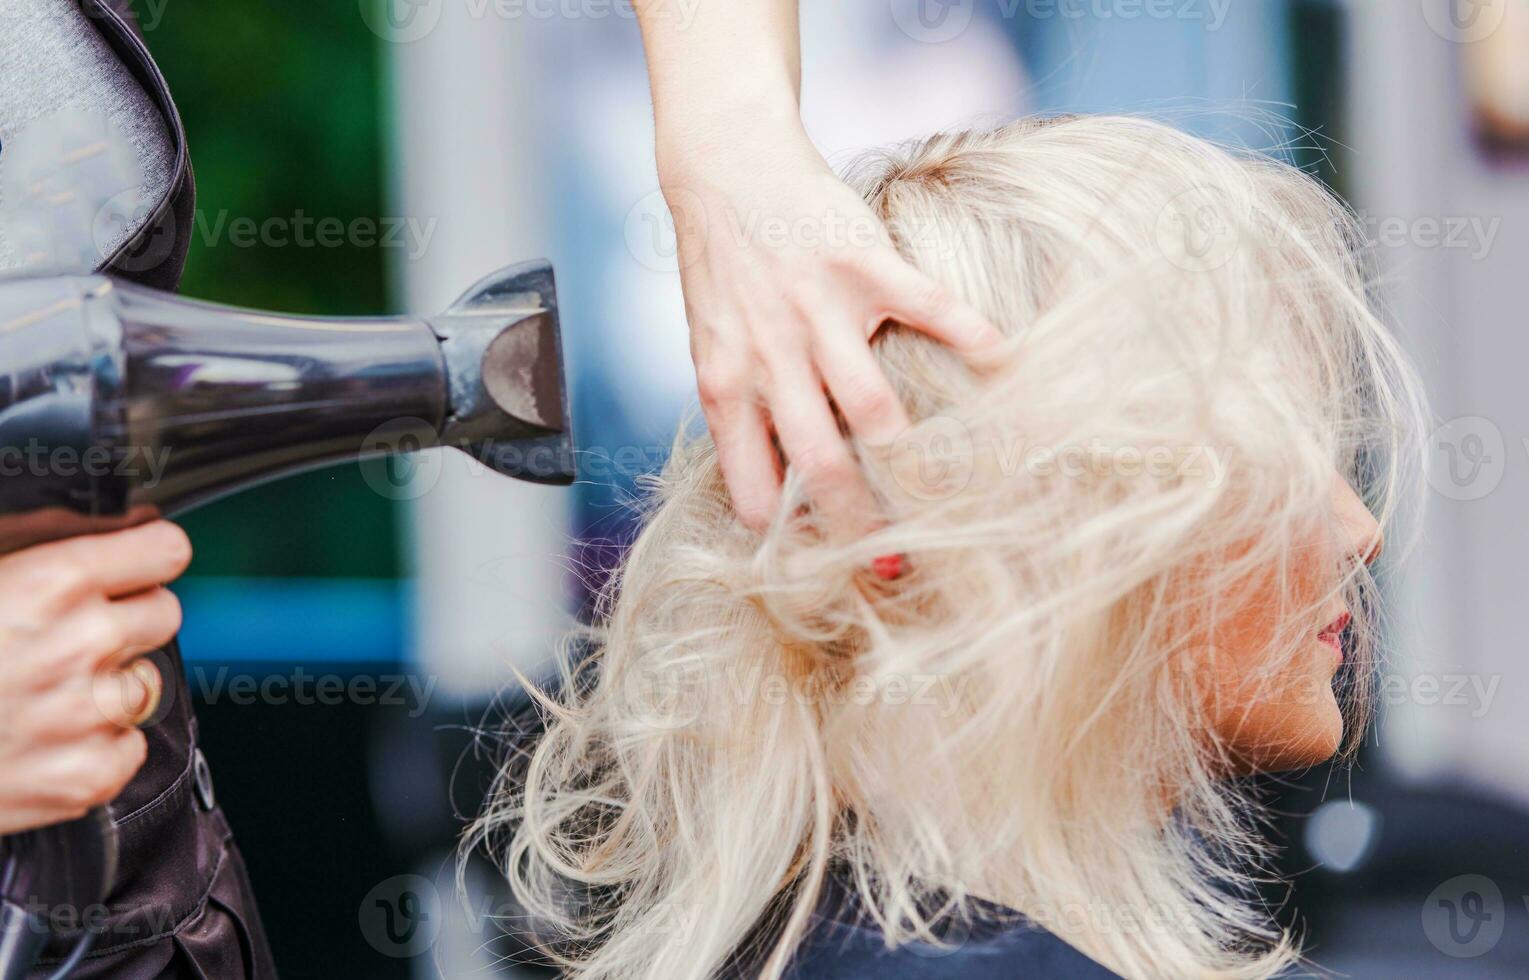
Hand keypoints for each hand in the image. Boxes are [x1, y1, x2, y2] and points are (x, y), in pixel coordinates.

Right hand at [0, 521, 189, 834]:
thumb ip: (33, 554)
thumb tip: (101, 534)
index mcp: (52, 582)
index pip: (165, 550)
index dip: (148, 558)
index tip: (137, 566)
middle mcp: (83, 644)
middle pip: (164, 614)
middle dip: (127, 621)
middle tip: (74, 637)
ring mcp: (89, 714)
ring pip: (149, 683)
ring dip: (110, 686)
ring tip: (47, 694)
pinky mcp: (88, 776)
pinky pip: (129, 748)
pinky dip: (97, 748)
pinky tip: (45, 741)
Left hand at [664, 132, 1001, 532]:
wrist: (723, 169)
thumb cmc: (720, 269)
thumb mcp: (710, 348)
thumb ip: (742, 410)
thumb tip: (773, 486)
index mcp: (728, 385)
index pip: (756, 485)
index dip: (790, 538)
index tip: (825, 569)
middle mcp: (772, 357)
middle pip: (821, 464)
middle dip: (861, 524)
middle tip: (897, 564)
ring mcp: (819, 311)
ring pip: (873, 409)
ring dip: (916, 461)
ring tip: (954, 495)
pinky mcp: (863, 264)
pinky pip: (930, 309)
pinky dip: (973, 338)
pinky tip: (1006, 365)